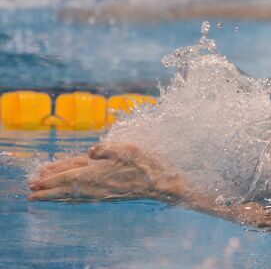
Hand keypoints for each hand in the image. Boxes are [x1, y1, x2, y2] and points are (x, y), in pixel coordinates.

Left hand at [28, 143, 185, 201]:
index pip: (68, 175)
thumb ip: (106, 148)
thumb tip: (90, 151)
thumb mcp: (128, 149)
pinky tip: (69, 199)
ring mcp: (102, 192)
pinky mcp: (108, 195)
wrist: (160, 183)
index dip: (50, 177)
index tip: (35, 179)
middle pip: (66, 188)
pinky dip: (71, 199)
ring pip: (73, 194)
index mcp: (97, 172)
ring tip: (42, 197)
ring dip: (56, 195)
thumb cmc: (145, 164)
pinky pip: (83, 198)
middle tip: (31, 190)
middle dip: (48, 188)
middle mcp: (96, 185)